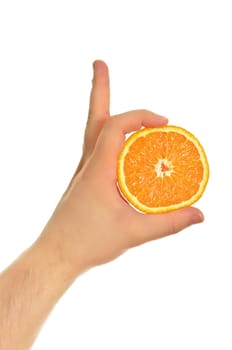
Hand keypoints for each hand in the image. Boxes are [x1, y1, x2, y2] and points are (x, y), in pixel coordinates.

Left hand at [39, 61, 203, 272]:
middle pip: (95, 118)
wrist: (57, 254)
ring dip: (102, 107)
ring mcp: (84, 171)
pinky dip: (110, 136)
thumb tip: (198, 214)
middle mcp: (88, 164)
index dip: (140, 116)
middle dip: (99, 88)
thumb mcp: (133, 233)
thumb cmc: (87, 243)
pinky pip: (98, 148)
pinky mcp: (86, 180)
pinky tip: (120, 142)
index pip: (116, 127)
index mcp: (97, 169)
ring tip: (103, 87)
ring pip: (93, 131)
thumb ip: (168, 223)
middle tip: (100, 63)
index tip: (164, 123)